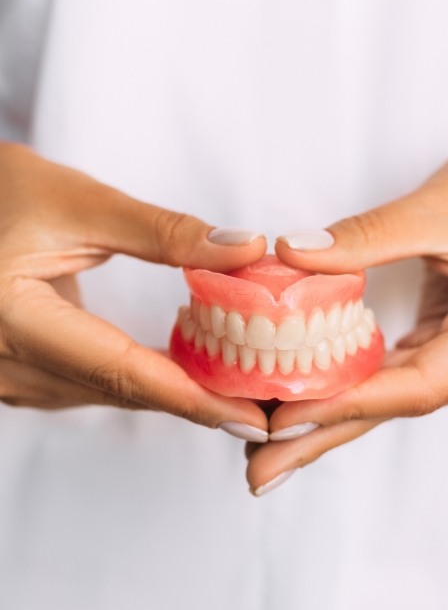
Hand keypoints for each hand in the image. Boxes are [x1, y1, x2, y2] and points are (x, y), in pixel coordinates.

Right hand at [0, 142, 267, 433]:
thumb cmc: (0, 194)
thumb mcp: (79, 202)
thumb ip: (163, 232)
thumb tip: (244, 249)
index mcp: (14, 319)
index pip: (120, 370)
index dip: (192, 396)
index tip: (251, 415)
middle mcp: (5, 364)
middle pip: (119, 390)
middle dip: (195, 400)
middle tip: (260, 403)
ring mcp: (6, 377)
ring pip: (107, 393)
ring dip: (169, 391)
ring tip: (232, 386)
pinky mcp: (18, 372)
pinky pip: (90, 386)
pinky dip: (138, 380)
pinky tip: (176, 370)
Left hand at [246, 123, 447, 493]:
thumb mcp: (447, 205)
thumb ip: (367, 236)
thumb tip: (293, 254)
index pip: (415, 387)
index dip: (344, 405)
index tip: (280, 422)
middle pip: (398, 403)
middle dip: (325, 435)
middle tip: (260, 468)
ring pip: (397, 390)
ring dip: (335, 410)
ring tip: (274, 437)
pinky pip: (405, 367)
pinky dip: (358, 379)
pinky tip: (318, 392)